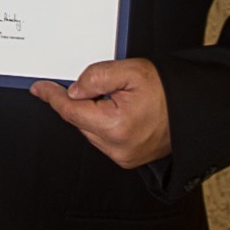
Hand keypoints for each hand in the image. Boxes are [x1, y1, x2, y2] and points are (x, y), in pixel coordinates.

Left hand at [30, 58, 170, 168]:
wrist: (191, 110)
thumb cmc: (166, 90)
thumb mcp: (130, 71)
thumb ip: (97, 77)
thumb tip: (74, 89)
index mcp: (115, 125)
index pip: (71, 110)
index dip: (52, 97)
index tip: (39, 88)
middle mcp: (117, 147)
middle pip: (80, 120)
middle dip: (81, 100)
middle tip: (101, 84)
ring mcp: (122, 156)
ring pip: (90, 130)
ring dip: (93, 112)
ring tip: (118, 96)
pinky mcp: (127, 159)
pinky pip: (102, 138)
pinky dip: (103, 122)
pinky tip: (118, 109)